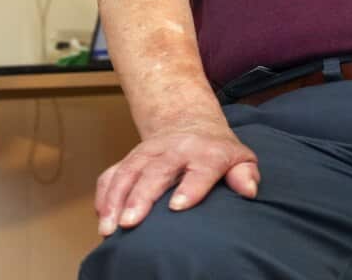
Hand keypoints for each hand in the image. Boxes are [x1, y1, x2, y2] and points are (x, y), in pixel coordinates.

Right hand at [94, 119, 259, 235]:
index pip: (199, 169)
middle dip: (140, 197)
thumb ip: (245, 174)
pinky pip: (112, 174)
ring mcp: (148, 152)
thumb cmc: (216, 151)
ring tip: (109, 227)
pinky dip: (104, 194)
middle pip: (156, 172)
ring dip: (115, 199)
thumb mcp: (239, 158)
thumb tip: (249, 190)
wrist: (190, 124)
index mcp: (205, 152)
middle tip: (130, 223)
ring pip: (128, 172)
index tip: (177, 207)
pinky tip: (102, 216)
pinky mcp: (130, 158)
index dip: (190, 188)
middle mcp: (174, 150)